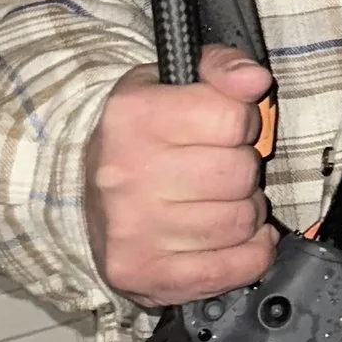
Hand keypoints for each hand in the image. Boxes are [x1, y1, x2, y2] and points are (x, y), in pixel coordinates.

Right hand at [86, 42, 277, 307]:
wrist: (85, 194)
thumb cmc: (140, 135)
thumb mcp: (170, 82)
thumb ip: (220, 66)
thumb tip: (255, 80)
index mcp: (133, 117)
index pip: (233, 118)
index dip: (243, 122)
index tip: (228, 128)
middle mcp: (126, 174)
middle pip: (240, 173)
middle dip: (244, 170)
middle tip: (224, 170)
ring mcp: (132, 231)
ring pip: (240, 222)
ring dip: (245, 213)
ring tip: (221, 202)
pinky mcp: (143, 274)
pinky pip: (234, 268)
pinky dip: (250, 254)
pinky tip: (235, 239)